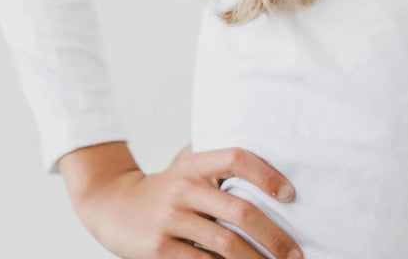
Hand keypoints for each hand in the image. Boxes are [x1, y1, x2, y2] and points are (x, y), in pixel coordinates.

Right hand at [75, 142, 302, 258]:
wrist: (112, 204)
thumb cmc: (163, 188)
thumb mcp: (185, 166)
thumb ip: (215, 163)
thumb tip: (267, 166)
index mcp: (194, 164)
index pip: (236, 158)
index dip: (266, 174)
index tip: (290, 195)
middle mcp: (184, 187)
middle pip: (240, 210)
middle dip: (274, 235)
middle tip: (295, 253)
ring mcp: (171, 218)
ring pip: (226, 243)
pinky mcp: (160, 248)